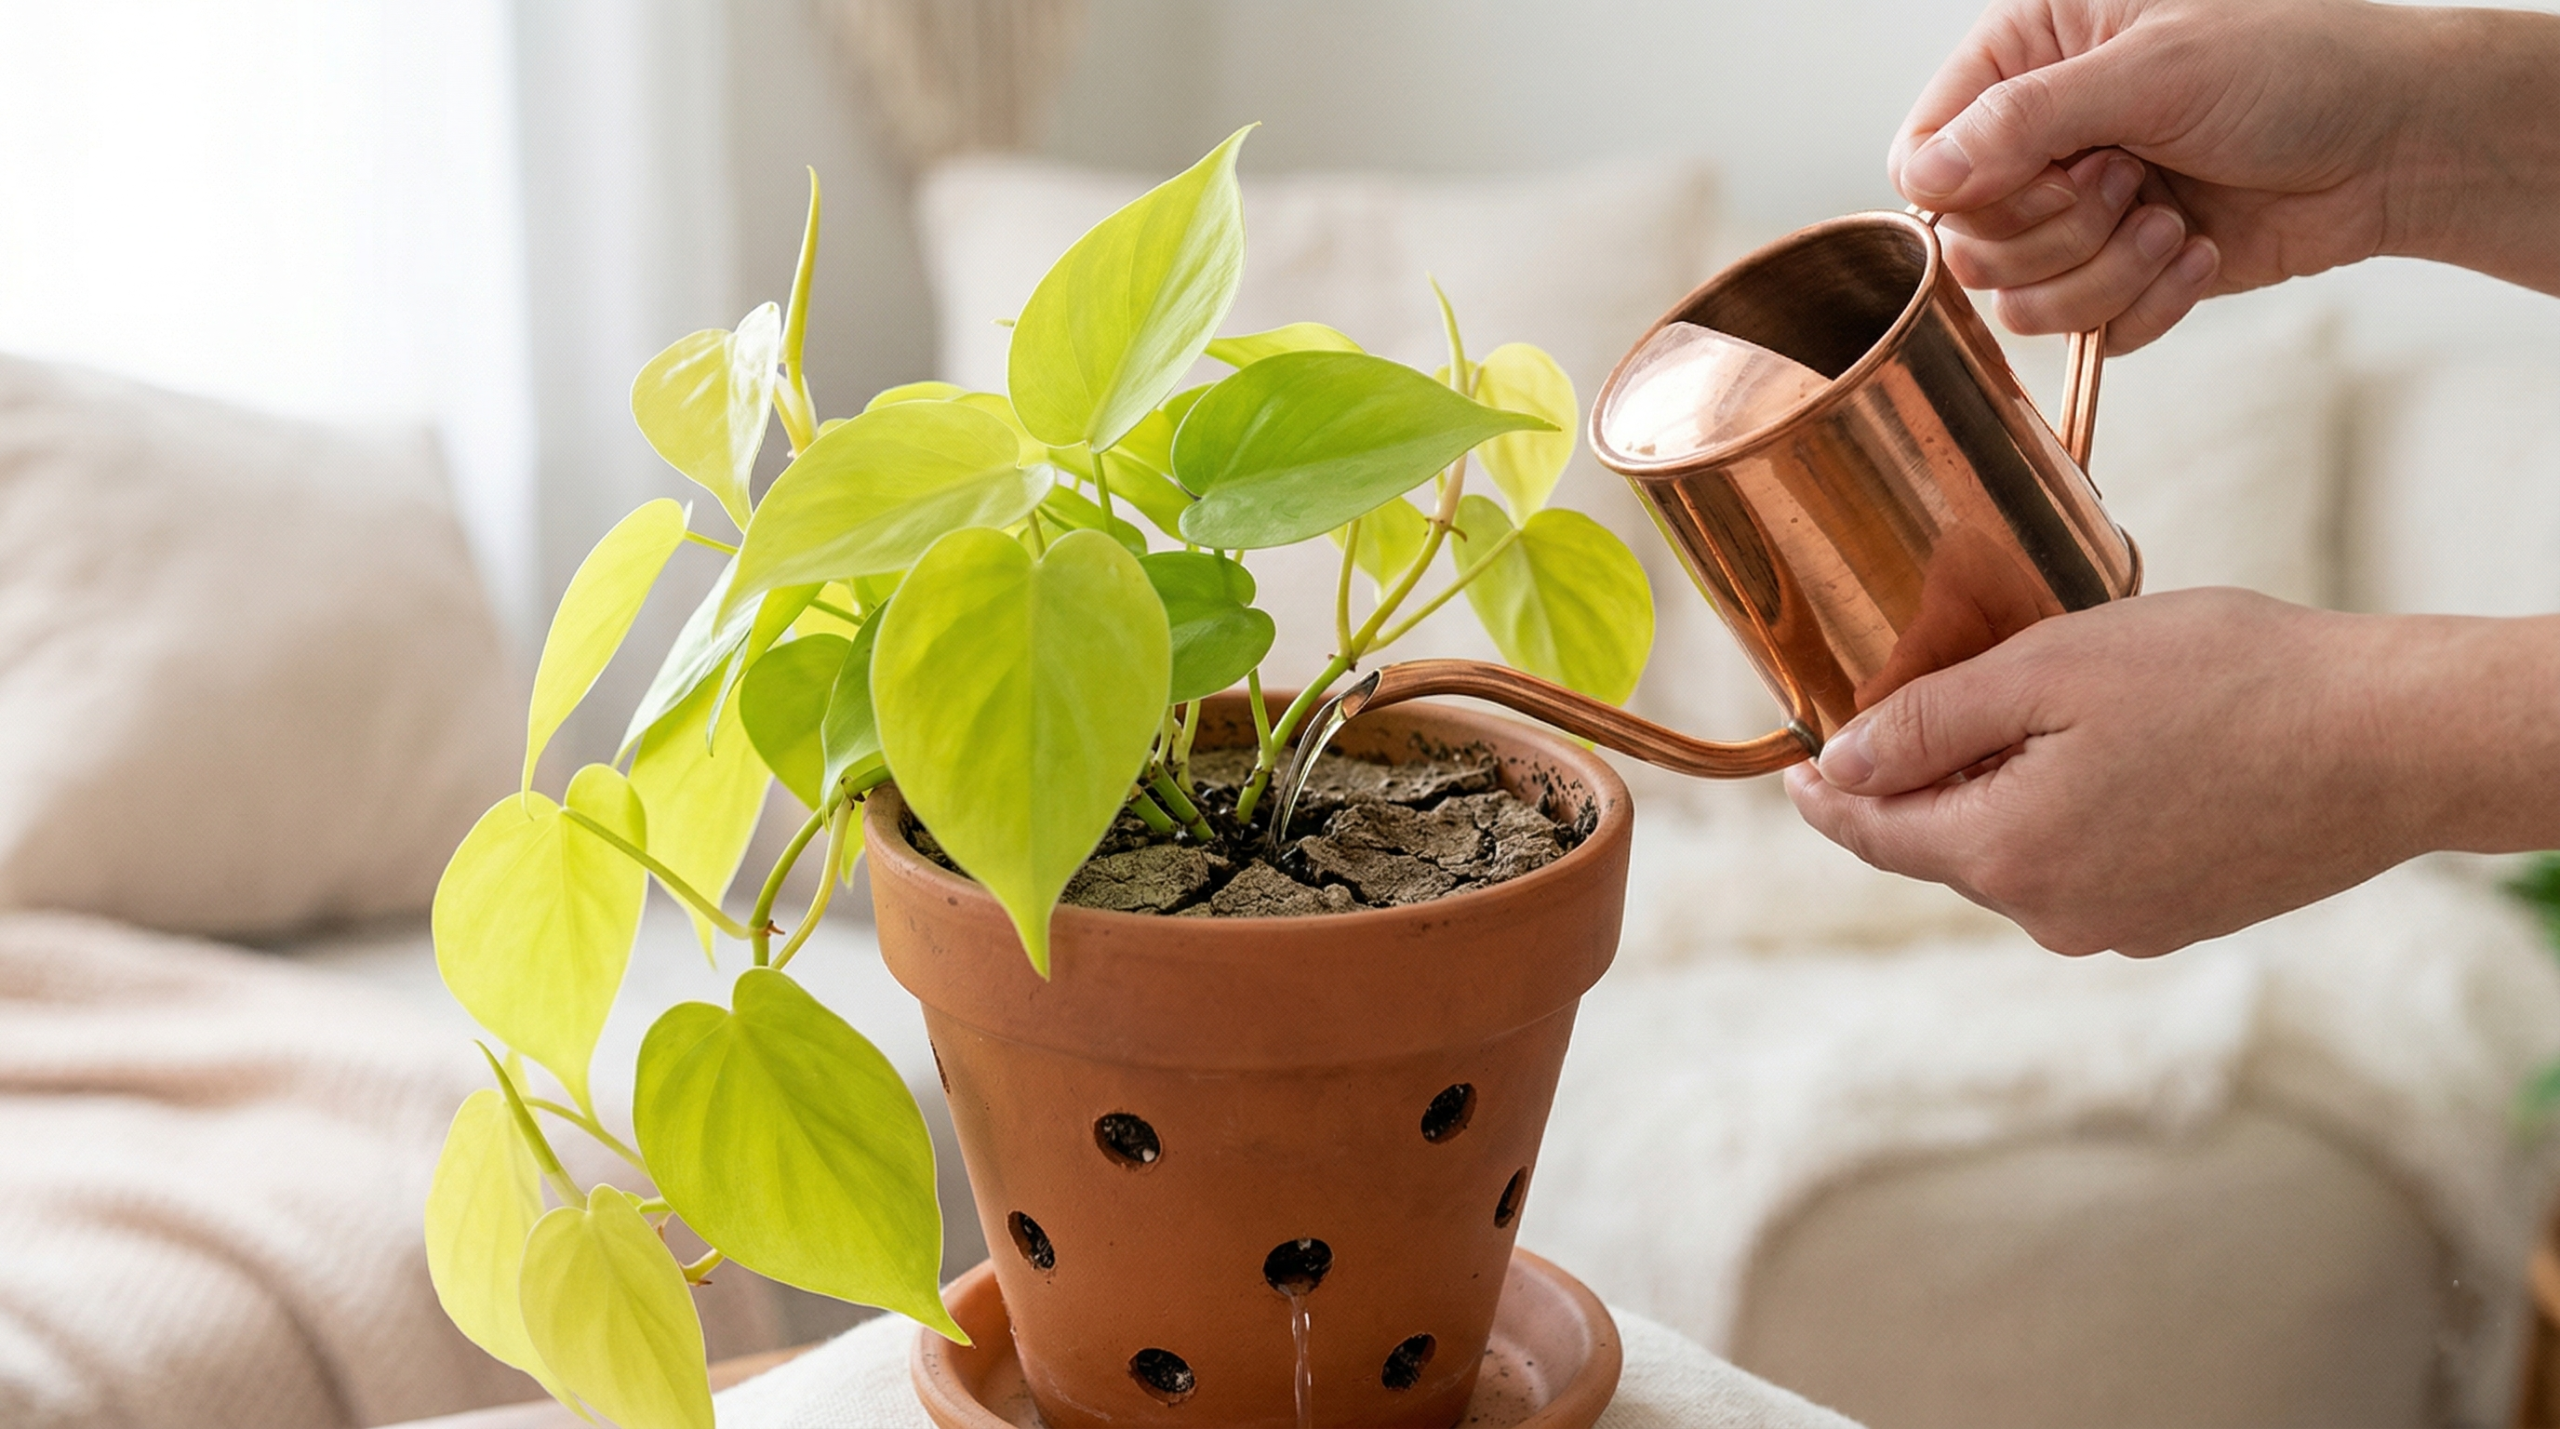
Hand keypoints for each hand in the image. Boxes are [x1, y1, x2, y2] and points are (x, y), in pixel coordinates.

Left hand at [1784, 590, 2559, 956]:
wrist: (2391, 741)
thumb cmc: (2225, 683)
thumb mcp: (2049, 668)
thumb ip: (1928, 722)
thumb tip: (1838, 766)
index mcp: (2005, 856)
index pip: (1873, 835)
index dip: (1824, 797)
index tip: (1793, 767)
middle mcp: (2052, 914)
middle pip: (1941, 848)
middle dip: (1914, 787)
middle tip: (1902, 716)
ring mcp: (2120, 925)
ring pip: (2014, 858)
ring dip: (1995, 799)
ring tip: (2018, 722)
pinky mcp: (2177, 917)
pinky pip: (2082, 866)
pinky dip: (2064, 817)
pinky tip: (2100, 757)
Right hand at [1889, 0, 2559, 351]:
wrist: (2395, 145)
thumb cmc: (2296, 70)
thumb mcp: (2153, 73)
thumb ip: (2026, 120)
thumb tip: (1925, 174)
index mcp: (2028, 55)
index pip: (1924, 150)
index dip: (1964, 189)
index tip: (2046, 173)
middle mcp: (2040, 137)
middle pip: (1967, 237)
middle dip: (2057, 229)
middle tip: (2129, 182)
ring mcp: (2077, 212)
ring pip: (2017, 298)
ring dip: (2101, 273)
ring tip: (2170, 222)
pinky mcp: (2117, 274)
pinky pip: (2080, 330)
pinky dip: (2141, 305)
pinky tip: (2197, 251)